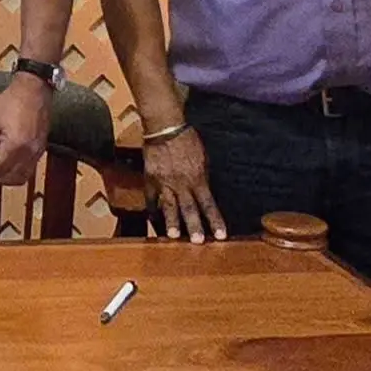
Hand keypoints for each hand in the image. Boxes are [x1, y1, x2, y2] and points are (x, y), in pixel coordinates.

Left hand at [0, 75, 50, 185]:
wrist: (34, 89)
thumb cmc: (13, 100)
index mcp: (16, 145)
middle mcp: (29, 152)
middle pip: (11, 178)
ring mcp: (37, 152)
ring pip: (22, 177)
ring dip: (6, 177)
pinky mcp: (41, 149)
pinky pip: (29, 169)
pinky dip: (17, 170)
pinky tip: (7, 161)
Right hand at [144, 126, 225, 242]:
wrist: (165, 128)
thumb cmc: (187, 140)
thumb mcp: (203, 158)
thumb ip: (203, 177)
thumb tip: (205, 192)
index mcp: (197, 178)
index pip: (209, 204)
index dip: (215, 221)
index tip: (221, 235)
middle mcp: (181, 183)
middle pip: (189, 209)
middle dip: (194, 226)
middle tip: (197, 242)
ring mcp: (164, 182)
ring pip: (169, 206)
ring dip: (171, 222)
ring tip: (172, 236)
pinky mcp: (150, 179)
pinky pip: (150, 197)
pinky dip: (152, 208)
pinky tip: (153, 219)